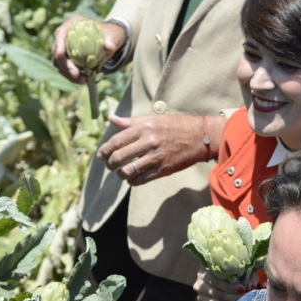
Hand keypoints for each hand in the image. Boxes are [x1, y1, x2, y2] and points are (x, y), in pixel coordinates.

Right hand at [50, 16, 126, 83]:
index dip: (59, 44)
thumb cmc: (111, 35)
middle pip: (57, 50)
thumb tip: (109, 47)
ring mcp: (65, 47)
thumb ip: (111, 41)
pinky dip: (72, 76)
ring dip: (68, 73)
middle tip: (76, 75)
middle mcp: (65, 35)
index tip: (61, 55)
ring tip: (83, 80)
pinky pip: (65, 69)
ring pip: (59, 62)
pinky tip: (83, 80)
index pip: (60, 33)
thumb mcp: (114, 36)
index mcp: (73, 24)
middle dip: (65, 64)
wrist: (110, 42)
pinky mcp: (68, 59)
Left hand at [97, 113, 223, 185]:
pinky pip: (142, 179)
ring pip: (129, 170)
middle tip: (110, 166)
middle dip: (110, 164)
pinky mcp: (163, 169)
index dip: (105, 150)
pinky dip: (133, 181)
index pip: (116, 141)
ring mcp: (156, 157)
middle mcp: (148, 141)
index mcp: (144, 127)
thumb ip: (130, 122)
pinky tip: (132, 179)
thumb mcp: (153, 119)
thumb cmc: (175, 125)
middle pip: (119, 157)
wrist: (200, 136)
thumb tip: (111, 118)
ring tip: (121, 173)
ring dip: (121, 174)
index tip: (101, 156)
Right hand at [194, 269, 252, 300]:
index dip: (229, 286)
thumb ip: (245, 277)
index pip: (214, 280)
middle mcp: (199, 284)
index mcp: (204, 272)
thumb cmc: (235, 276)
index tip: (242, 289)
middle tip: (245, 299)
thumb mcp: (239, 273)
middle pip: (215, 293)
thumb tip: (250, 286)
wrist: (227, 285)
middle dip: (232, 297)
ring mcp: (200, 297)